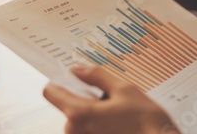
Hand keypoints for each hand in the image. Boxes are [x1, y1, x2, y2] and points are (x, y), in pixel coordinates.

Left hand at [43, 64, 178, 133]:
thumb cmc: (146, 123)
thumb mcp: (124, 90)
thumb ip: (97, 77)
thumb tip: (77, 69)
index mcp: (79, 114)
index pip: (51, 92)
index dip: (60, 81)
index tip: (72, 77)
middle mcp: (75, 131)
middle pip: (69, 106)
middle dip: (87, 99)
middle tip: (112, 98)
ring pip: (80, 120)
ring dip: (95, 113)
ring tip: (120, 114)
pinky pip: (89, 131)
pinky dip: (100, 125)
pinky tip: (120, 125)